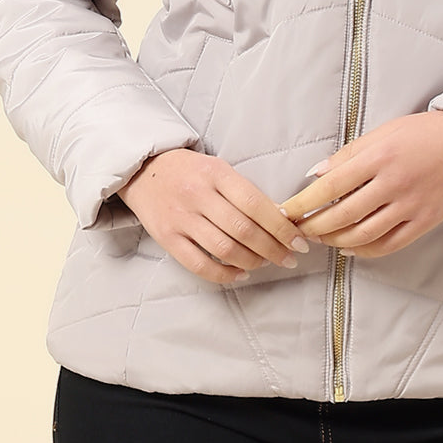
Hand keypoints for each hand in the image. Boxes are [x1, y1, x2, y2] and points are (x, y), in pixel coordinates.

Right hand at [117, 147, 309, 285]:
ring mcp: (181, 218)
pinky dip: (224, 274)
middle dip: (273, 249)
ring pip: (224, 249)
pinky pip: (199, 264)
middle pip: (243, 230)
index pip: (256, 204)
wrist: (144, 170)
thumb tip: (281, 218)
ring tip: (266, 263)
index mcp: (216, 173)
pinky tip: (240, 273)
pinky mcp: (167, 237)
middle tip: (289, 258)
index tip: (299, 241)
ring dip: (252, 261)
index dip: (281, 227)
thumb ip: (246, 192)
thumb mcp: (219, 169)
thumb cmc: (190, 170)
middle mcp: (198, 195)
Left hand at [278, 111, 442, 259]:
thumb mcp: (386, 130)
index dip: (304, 202)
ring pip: (362, 234)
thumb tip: (316, 173)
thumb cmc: (427, 131)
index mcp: (380, 156)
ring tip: (318, 238)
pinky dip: (363, 250)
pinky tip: (348, 247)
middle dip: (313, 226)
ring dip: (334, 240)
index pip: (331, 186)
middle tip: (296, 229)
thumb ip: (350, 153)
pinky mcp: (425, 222)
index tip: (285, 210)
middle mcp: (394, 183)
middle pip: (342, 215)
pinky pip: (388, 245)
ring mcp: (411, 206)